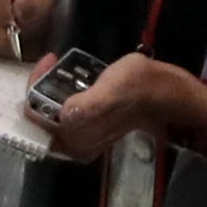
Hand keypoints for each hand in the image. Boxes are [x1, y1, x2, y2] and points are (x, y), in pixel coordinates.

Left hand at [43, 51, 206, 165]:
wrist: (170, 96)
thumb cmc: (146, 89)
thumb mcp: (120, 88)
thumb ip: (93, 104)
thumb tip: (66, 113)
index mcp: (78, 140)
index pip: (37, 120)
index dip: (36, 91)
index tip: (48, 63)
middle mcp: (74, 144)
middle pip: (39, 119)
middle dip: (40, 88)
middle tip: (51, 62)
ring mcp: (80, 138)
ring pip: (49, 116)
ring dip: (49, 89)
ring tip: (57, 66)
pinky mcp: (87, 129)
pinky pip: (61, 113)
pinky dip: (60, 93)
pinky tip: (68, 76)